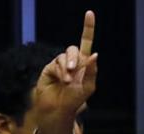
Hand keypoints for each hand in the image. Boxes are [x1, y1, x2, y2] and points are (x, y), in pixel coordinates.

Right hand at [32, 10, 97, 133]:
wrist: (59, 109)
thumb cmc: (75, 99)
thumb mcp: (88, 86)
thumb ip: (92, 70)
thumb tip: (94, 53)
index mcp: (84, 64)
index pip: (86, 42)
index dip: (88, 28)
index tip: (89, 13)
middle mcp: (72, 61)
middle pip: (73, 49)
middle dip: (75, 58)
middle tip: (74, 70)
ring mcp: (60, 64)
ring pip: (64, 56)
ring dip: (67, 68)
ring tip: (67, 82)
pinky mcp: (49, 68)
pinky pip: (56, 64)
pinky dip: (61, 72)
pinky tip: (62, 81)